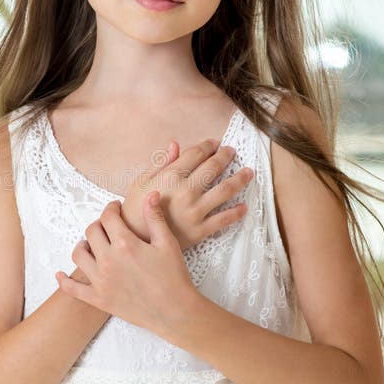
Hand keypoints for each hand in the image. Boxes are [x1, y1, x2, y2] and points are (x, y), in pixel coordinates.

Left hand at [55, 193, 197, 331]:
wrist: (174, 312)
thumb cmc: (173, 277)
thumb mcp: (167, 243)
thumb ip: (155, 217)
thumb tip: (150, 194)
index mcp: (125, 244)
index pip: (108, 217)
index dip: (111, 208)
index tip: (115, 208)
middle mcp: (108, 260)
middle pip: (91, 232)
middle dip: (99, 224)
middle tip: (108, 226)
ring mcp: (100, 281)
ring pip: (78, 255)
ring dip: (83, 245)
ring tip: (91, 244)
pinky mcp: (98, 299)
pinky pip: (73, 289)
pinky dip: (64, 281)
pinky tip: (60, 274)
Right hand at [120, 138, 253, 250]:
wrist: (135, 241)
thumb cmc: (135, 209)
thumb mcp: (141, 181)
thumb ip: (161, 163)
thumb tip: (176, 144)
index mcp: (170, 176)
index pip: (195, 154)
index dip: (207, 145)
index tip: (214, 143)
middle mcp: (186, 191)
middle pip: (213, 168)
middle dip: (225, 156)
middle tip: (231, 151)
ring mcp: (195, 211)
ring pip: (225, 190)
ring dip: (240, 179)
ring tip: (248, 173)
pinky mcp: (200, 230)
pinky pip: (224, 219)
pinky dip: (237, 212)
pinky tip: (244, 206)